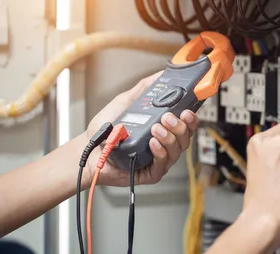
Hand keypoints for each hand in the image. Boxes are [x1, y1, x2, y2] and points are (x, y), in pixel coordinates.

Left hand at [84, 71, 198, 186]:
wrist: (89, 147)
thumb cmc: (106, 128)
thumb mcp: (126, 102)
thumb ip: (145, 88)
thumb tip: (161, 74)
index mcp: (164, 128)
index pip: (186, 124)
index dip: (191, 118)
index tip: (187, 110)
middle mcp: (165, 144)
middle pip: (185, 137)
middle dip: (180, 126)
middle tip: (167, 117)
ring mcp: (159, 159)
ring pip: (177, 150)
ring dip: (169, 138)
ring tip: (156, 128)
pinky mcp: (151, 173)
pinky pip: (162, 165)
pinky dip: (160, 153)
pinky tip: (153, 143)